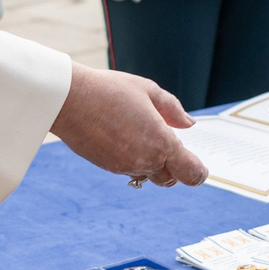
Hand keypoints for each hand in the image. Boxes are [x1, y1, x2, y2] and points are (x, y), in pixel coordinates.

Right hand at [54, 64, 206, 186]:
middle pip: (171, 179)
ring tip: (142, 135)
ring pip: (148, 175)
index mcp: (161, 142)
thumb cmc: (110, 90)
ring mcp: (125, 166)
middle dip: (174, 167)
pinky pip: (129, 169)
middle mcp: (145, 160)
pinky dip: (133, 159)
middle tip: (169, 144)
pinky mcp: (108, 167)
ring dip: (152, 163)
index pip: (191, 173)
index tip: (199, 165)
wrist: (70, 100)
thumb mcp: (148, 90)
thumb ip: (173, 110)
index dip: (198, 172)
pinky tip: (124, 137)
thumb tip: (188, 124)